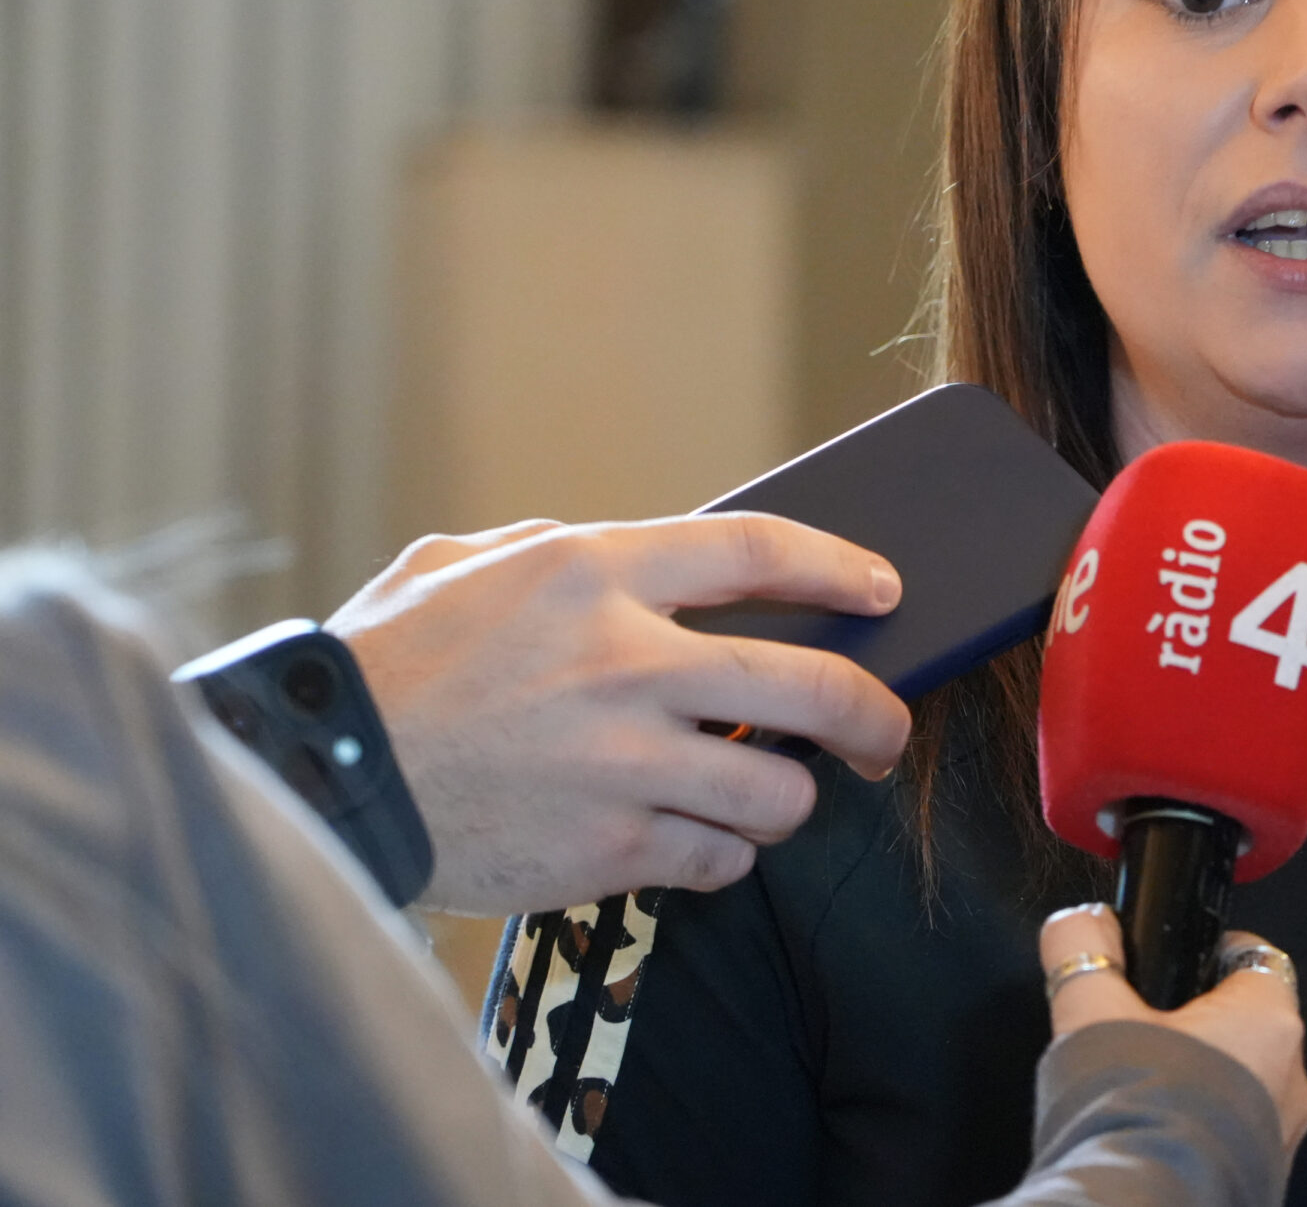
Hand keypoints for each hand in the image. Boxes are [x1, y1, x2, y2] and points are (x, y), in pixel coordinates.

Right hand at [331, 514, 910, 913]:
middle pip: (813, 685)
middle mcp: (624, 662)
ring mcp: (620, 763)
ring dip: (787, 796)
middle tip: (884, 732)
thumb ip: (561, 551)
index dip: (841, 568)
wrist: (316, 775)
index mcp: (592, 571)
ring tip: (766, 792)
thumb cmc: (388, 665)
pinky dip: (721, 855)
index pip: (760, 552)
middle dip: (875, 714)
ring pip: (780, 790)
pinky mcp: (605, 849)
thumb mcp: (462, 564)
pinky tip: (696, 840)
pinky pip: (719, 860)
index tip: (885, 590)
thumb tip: (658, 559)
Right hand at [1040, 904, 1306, 1155]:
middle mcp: (1292, 1079)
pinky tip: (1155, 1135)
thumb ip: (1083, 952)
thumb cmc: (1132, 1110)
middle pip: (1251, 1026)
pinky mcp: (1263, 1181)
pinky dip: (1202, 1130)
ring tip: (1145, 1088)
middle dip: (1203, 1025)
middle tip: (1147, 1030)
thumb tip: (1077, 922)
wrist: (1138, 1206)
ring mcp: (1283, 1138)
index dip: (1216, 951)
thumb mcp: (1091, 1012)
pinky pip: (1236, 1138)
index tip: (1184, 956)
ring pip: (1246, 1087)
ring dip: (1205, 1082)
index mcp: (1267, 1020)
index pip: (1256, 959)